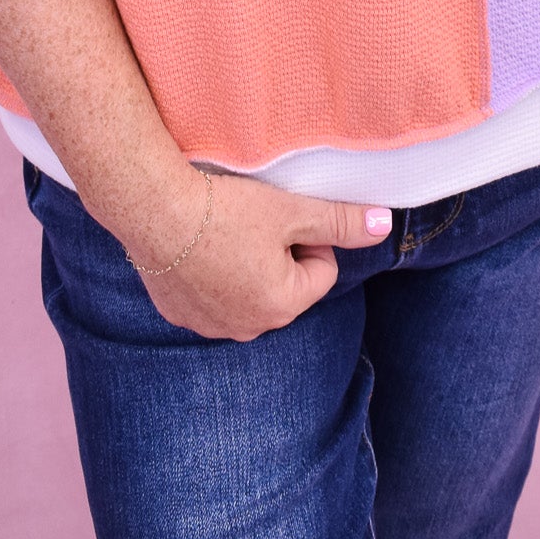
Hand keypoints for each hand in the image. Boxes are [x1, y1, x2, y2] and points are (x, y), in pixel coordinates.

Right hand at [120, 166, 392, 340]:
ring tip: (223, 231)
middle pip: (286, 286)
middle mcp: (248, 329)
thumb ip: (341, 222)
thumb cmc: (226, 209)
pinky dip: (212, 274)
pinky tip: (198, 245)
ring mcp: (210, 327)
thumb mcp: (292, 211)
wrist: (154, 210)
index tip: (280, 215)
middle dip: (279, 254)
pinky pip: (211, 297)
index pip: (321, 271)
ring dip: (246, 266)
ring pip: (249, 293)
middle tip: (253, 221)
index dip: (308, 237)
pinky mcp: (179, 315)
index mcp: (282, 306)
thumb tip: (385, 224)